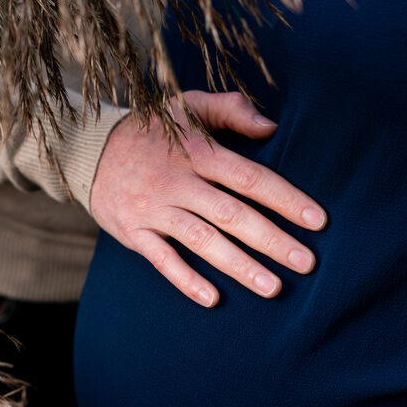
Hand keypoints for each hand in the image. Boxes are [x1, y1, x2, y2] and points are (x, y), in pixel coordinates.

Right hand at [90, 91, 325, 306]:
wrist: (90, 151)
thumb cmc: (152, 131)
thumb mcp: (188, 106)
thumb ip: (230, 110)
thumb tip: (271, 126)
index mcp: (196, 151)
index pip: (249, 177)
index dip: (284, 198)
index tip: (316, 220)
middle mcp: (176, 181)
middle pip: (232, 214)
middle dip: (272, 241)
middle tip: (307, 263)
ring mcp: (153, 209)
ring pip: (202, 241)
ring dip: (239, 267)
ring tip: (274, 288)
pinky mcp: (133, 231)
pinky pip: (162, 260)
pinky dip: (186, 280)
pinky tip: (213, 300)